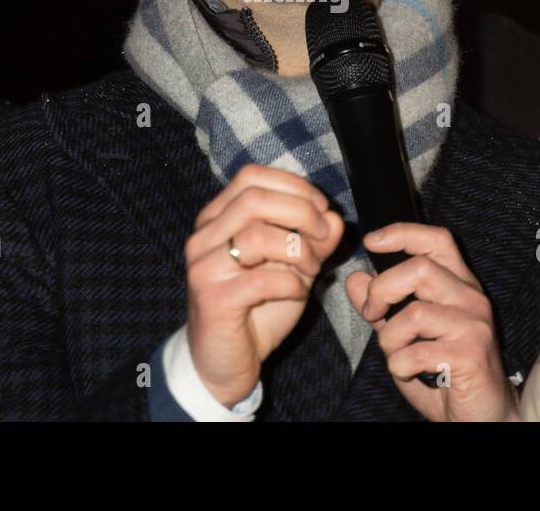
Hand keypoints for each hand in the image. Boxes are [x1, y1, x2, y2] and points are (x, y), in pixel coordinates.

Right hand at [185, 164, 343, 407]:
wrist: (225, 361)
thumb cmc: (257, 308)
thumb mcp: (293, 267)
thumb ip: (314, 240)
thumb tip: (335, 218)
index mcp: (217, 218)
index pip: (251, 176)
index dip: (293, 186)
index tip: (322, 208)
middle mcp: (204, 236)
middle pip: (253, 198)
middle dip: (301, 212)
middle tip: (324, 234)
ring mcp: (204, 267)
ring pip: (256, 236)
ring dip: (298, 250)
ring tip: (311, 270)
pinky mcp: (212, 300)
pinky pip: (261, 280)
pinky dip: (291, 283)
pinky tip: (297, 292)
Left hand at [345, 222, 518, 420]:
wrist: (479, 415)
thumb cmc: (443, 372)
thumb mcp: (404, 335)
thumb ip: (382, 306)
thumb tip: (355, 278)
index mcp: (458, 285)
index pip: (436, 240)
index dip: (402, 233)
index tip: (371, 241)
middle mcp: (471, 298)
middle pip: (419, 269)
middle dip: (382, 291)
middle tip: (372, 315)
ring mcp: (475, 325)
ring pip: (414, 313)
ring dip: (390, 339)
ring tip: (397, 356)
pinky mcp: (472, 354)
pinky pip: (417, 352)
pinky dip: (399, 366)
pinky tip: (408, 373)